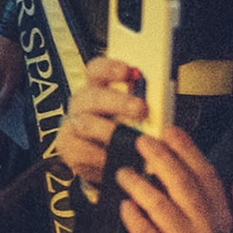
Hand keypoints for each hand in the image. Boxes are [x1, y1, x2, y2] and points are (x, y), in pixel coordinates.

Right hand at [55, 56, 153, 187]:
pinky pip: (83, 151)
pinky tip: (116, 160)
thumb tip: (164, 101)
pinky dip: (102, 157)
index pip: (97, 71)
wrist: (113, 164)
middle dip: (118, 101)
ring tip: (132, 142)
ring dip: (111, 131)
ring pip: (86, 123)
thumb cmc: (129, 136)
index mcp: (99, 90)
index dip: (110, 68)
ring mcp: (72, 125)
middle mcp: (82, 104)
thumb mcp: (140, 118)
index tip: (129, 71)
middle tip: (141, 109)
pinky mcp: (68, 148)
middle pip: (92, 96)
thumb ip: (148, 107)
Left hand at [116, 126, 232, 232]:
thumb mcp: (204, 224)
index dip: (188, 150)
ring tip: (122, 172)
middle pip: (184, 186)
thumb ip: (189, 196)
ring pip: (163, 208)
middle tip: (141, 141)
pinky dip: (135, 219)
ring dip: (141, 186)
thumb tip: (165, 157)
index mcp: (219, 215)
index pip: (206, 176)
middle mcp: (208, 228)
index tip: (170, 129)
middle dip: (162, 160)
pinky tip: (123, 207)